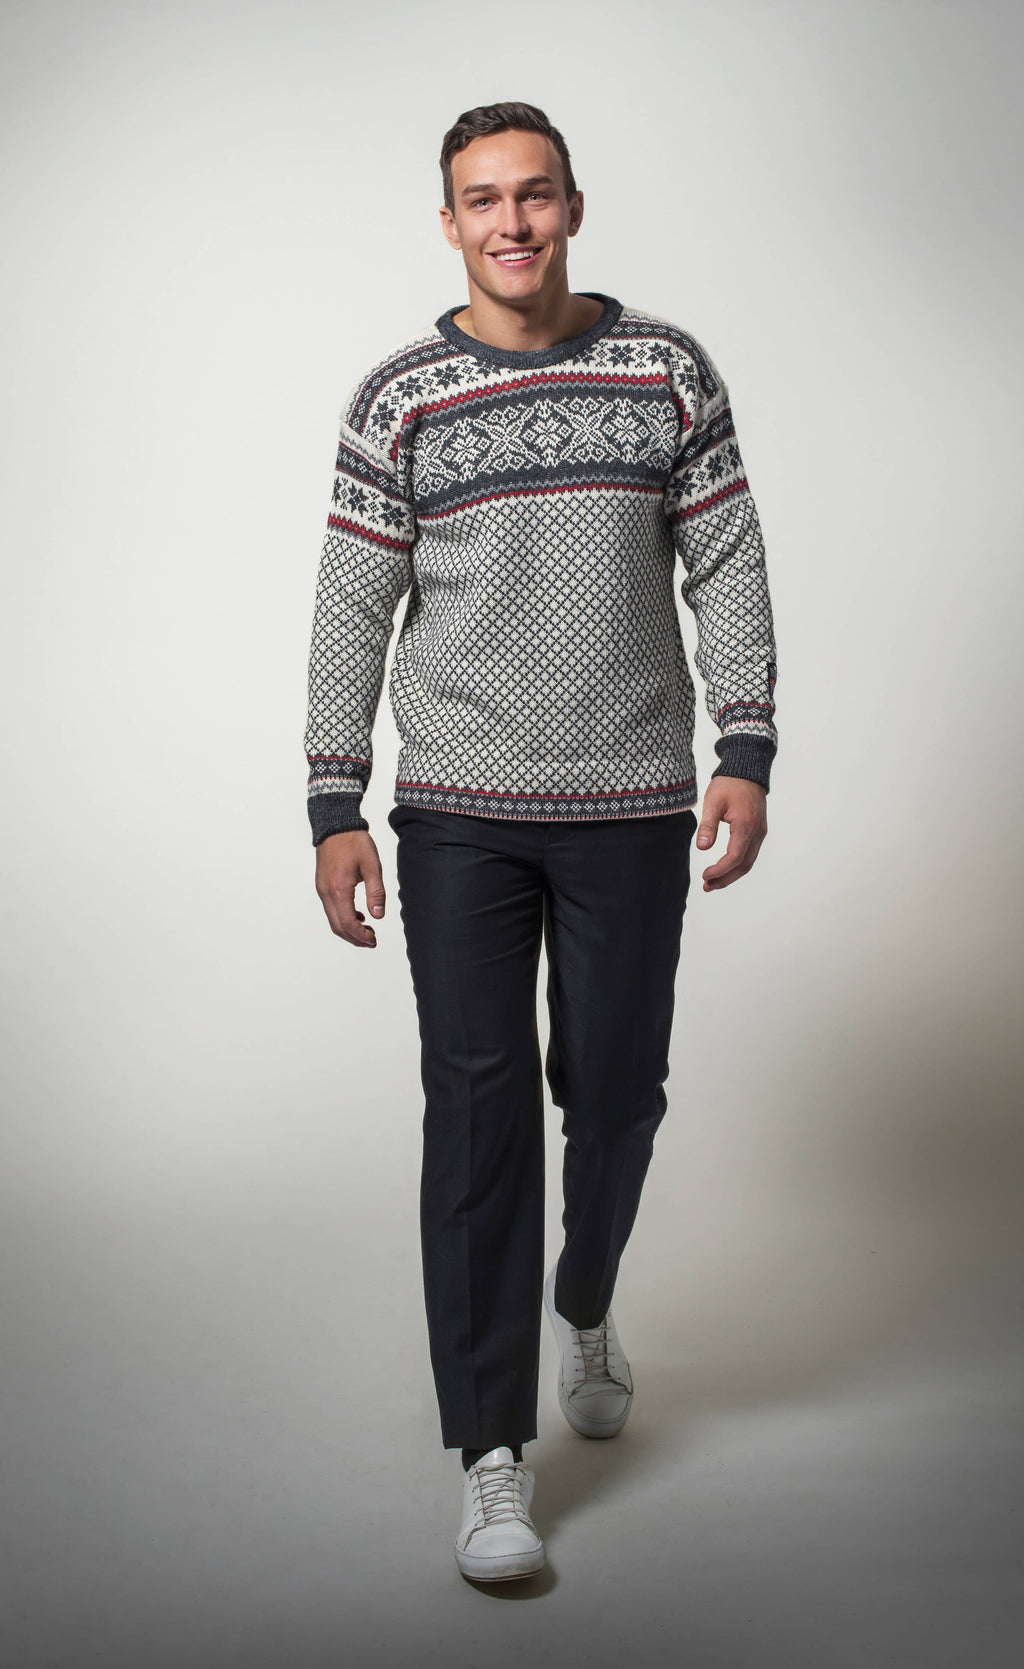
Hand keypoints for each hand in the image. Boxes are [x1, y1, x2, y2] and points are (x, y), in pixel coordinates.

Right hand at [314, 829, 386, 947]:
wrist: (335, 826)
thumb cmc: (355, 842)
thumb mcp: (372, 866)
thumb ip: (376, 892)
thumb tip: (378, 916)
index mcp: (339, 889)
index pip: (348, 923)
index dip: (361, 936)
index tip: (374, 939)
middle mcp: (326, 892)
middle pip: (338, 927)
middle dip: (355, 938)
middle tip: (372, 941)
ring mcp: (321, 890)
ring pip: (333, 920)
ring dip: (348, 930)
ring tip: (367, 930)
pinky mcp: (322, 886)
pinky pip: (330, 909)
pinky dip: (342, 918)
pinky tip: (357, 915)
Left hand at [695, 777, 767, 891]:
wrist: (747, 770)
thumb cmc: (729, 784)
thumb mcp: (713, 802)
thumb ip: (708, 825)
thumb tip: (702, 847)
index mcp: (745, 826)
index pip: (734, 858)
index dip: (719, 870)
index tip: (705, 876)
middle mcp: (757, 832)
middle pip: (744, 865)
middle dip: (725, 879)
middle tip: (707, 886)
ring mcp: (760, 832)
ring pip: (748, 862)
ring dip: (731, 874)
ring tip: (713, 882)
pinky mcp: (758, 831)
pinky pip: (750, 854)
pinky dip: (738, 865)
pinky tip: (725, 868)